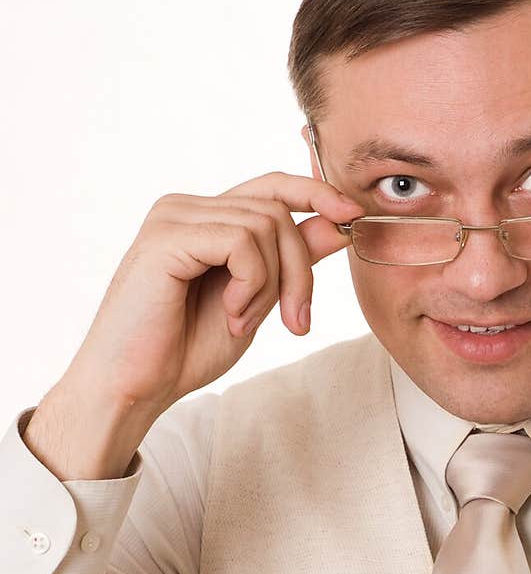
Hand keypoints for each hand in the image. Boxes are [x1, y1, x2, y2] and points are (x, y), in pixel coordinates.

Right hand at [64, 172, 364, 419]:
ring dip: (271, 285)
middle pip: (278, 210)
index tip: (353, 216)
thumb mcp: (256, 302)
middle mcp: (188, 208)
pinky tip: (229, 313)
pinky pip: (241, 241)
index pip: (271, 186)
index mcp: (206, 220)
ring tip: (242, 321)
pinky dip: (250, 284)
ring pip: (265, 225)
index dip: (316, 194)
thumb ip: (289, 262)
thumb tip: (338, 225)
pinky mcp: (167, 235)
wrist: (134, 387)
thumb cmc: (183, 351)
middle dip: (300, 270)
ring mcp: (174, 217)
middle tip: (296, 322)